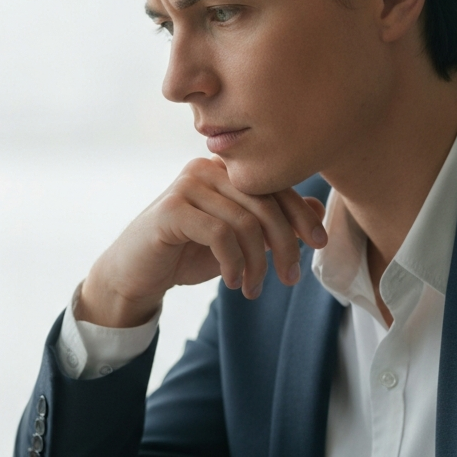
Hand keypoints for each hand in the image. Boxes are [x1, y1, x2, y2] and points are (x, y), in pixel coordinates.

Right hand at [78, 157, 326, 326]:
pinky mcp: (171, 209)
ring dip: (257, 263)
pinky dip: (233, 263)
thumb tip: (317, 208)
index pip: (275, 184)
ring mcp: (187, 186)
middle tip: (290, 278)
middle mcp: (206, 168)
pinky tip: (233, 282)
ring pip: (245, 222)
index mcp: (223, 169)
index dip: (301, 213)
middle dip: (285, 244)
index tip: (320, 243)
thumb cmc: (186, 254)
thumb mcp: (238, 240)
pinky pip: (220, 234)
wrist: (136, 273)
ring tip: (253, 288)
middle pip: (264, 203)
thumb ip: (271, 222)